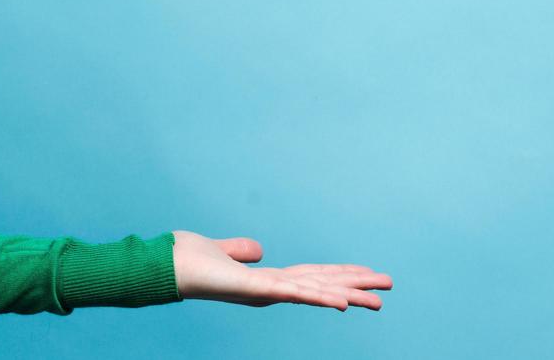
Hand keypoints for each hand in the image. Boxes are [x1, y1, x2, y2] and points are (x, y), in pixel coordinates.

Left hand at [171, 230, 391, 310]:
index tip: (369, 274)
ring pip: (315, 292)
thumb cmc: (187, 260)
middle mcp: (269, 288)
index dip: (341, 275)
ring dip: (348, 295)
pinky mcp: (251, 289)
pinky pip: (291, 293)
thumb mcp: (221, 251)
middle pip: (322, 284)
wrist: (163, 266)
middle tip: (390, 287)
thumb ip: (240, 251)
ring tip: (379, 300)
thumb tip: (258, 250)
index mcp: (267, 280)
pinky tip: (341, 303)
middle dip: (356, 286)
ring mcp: (263, 291)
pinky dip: (318, 298)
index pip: (313, 276)